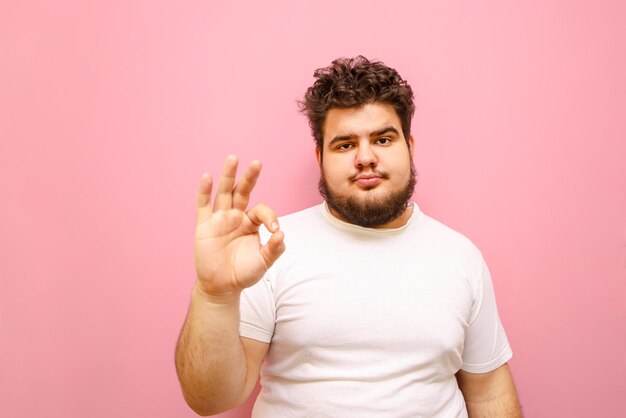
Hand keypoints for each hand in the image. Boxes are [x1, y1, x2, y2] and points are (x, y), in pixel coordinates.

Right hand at [194, 155, 284, 301]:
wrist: (222, 287)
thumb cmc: (243, 273)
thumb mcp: (263, 263)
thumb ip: (274, 249)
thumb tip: (282, 234)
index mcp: (251, 223)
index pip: (262, 210)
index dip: (270, 217)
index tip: (275, 231)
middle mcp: (235, 216)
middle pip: (243, 191)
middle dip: (250, 177)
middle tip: (258, 163)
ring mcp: (219, 219)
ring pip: (224, 193)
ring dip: (228, 175)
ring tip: (233, 158)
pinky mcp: (204, 226)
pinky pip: (203, 205)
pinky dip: (204, 191)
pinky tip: (207, 177)